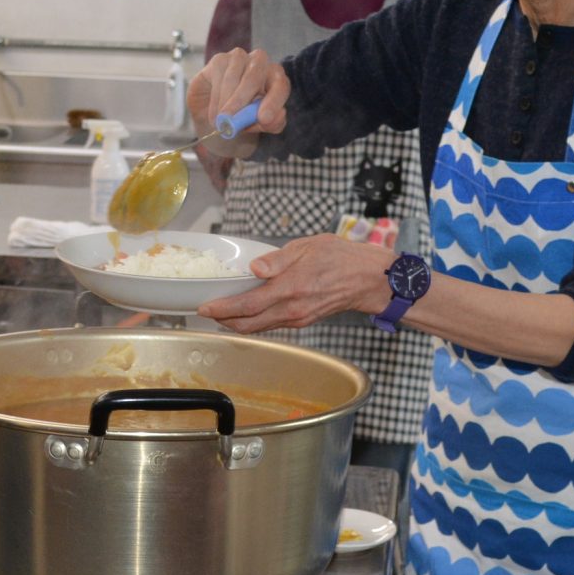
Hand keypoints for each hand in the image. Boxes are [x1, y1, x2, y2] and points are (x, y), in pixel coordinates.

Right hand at [189, 49, 288, 157]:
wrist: (216, 116)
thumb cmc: (243, 118)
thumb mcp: (259, 125)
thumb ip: (273, 123)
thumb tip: (280, 114)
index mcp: (275, 78)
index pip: (281, 84)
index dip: (273, 101)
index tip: (263, 119)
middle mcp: (260, 63)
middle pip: (254, 77)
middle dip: (241, 101)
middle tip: (231, 120)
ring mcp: (239, 58)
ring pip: (232, 79)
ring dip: (225, 104)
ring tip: (221, 121)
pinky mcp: (220, 59)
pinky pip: (218, 78)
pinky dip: (215, 100)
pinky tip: (215, 112)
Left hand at [198, 234, 392, 331]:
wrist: (369, 280)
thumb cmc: (341, 258)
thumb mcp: (308, 247)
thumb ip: (277, 260)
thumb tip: (254, 268)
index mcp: (290, 289)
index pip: (247, 305)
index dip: (222, 309)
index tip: (204, 308)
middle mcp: (292, 310)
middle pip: (248, 324)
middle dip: (223, 321)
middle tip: (207, 312)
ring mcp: (297, 319)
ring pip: (259, 327)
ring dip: (237, 322)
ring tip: (222, 312)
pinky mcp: (302, 321)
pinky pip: (272, 324)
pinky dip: (254, 321)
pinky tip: (246, 311)